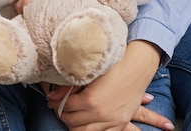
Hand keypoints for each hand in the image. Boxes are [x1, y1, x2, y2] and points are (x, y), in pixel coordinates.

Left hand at [47, 41, 173, 130]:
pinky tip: (86, 122)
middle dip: (62, 115)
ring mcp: (112, 120)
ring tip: (71, 115)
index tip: (52, 99)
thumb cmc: (114, 66)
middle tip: (59, 107)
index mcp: (91, 100)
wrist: (138, 67)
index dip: (56, 103)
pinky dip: (91, 130)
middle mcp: (101, 114)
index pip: (65, 107)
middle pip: (72, 122)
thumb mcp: (89, 74)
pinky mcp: (120, 123)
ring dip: (74, 125)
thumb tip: (51, 96)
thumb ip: (68, 87)